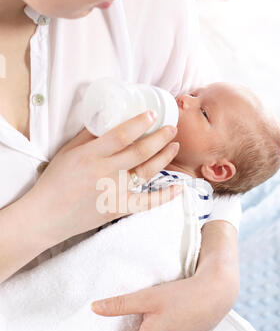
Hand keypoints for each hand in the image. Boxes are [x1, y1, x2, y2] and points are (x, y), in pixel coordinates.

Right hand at [28, 111, 181, 246]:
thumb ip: (88, 136)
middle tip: (172, 128)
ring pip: (146, 172)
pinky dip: (165, 196)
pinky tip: (179, 188)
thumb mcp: (67, 152)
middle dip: (160, 138)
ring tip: (174, 146)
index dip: (140, 123)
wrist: (48, 215)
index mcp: (91, 155)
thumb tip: (106, 118)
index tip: (153, 114)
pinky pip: (147, 203)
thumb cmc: (55, 182)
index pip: (122, 135)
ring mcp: (114, 192)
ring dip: (164, 158)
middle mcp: (106, 172)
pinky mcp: (118, 208)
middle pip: (140, 152)